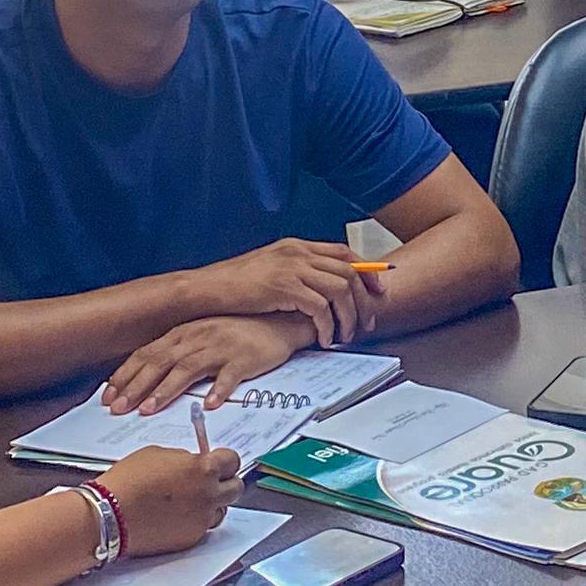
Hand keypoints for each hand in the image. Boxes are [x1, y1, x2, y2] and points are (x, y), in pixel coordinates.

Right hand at [98, 439, 241, 554]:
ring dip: (212, 505)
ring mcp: (201, 519)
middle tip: (211, 482)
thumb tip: (193, 463)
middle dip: (225, 483)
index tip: (218, 463)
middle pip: (236, 488)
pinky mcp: (191, 539)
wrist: (110, 514)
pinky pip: (203, 527)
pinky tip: (176, 516)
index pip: (232, 461)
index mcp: (203, 469)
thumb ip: (183, 458)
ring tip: (189, 501)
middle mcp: (208, 495)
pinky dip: (194, 521)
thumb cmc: (128, 480)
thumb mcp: (157, 454)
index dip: (224, 461)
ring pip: (221, 510)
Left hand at [104, 313, 304, 415]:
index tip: (109, 395)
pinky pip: (230, 376)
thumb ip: (178, 353)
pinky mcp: (244, 358)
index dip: (126, 375)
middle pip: (161, 362)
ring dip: (166, 391)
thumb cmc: (238, 332)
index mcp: (185, 332)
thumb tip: (148, 377)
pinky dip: (219, 390)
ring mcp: (221, 346)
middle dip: (136, 387)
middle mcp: (198, 336)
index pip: (147, 353)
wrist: (278, 323)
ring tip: (150, 410)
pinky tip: (209, 405)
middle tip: (119, 408)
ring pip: (188, 369)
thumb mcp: (202, 337)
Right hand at [186, 238, 378, 343]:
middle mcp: (298, 253)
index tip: (378, 290)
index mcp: (297, 246)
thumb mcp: (270, 269)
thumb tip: (321, 290)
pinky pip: (320, 307)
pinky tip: (323, 339)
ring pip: (340, 290)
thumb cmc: (234, 284)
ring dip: (348, 316)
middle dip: (365, 300)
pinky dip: (327, 325)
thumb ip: (296, 272)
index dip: (367, 271)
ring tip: (345, 336)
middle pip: (349, 272)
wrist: (207, 288)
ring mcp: (292, 268)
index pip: (344, 252)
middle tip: (368, 322)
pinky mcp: (284, 287)